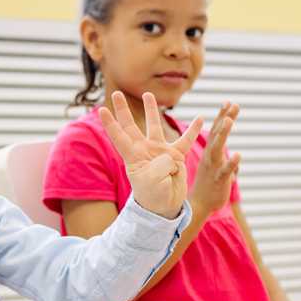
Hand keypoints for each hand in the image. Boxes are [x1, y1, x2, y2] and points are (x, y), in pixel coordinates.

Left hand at [99, 91, 202, 218]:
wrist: (164, 206)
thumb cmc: (153, 195)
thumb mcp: (153, 180)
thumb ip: (161, 165)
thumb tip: (170, 156)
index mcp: (133, 156)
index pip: (119, 136)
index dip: (110, 123)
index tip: (101, 109)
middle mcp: (144, 149)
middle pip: (131, 125)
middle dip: (123, 109)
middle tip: (116, 93)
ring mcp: (159, 150)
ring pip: (155, 125)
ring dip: (151, 110)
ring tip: (148, 94)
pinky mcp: (176, 155)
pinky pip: (186, 140)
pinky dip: (193, 130)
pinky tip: (200, 118)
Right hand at [190, 102, 240, 214]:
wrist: (199, 205)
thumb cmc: (209, 186)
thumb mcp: (217, 168)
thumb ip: (227, 160)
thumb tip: (235, 158)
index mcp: (210, 152)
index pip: (216, 131)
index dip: (222, 116)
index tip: (228, 102)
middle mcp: (210, 156)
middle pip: (217, 134)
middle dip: (224, 118)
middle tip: (232, 103)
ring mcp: (213, 167)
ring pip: (218, 148)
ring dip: (223, 134)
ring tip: (229, 120)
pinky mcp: (218, 180)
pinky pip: (225, 170)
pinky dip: (231, 163)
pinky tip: (238, 155)